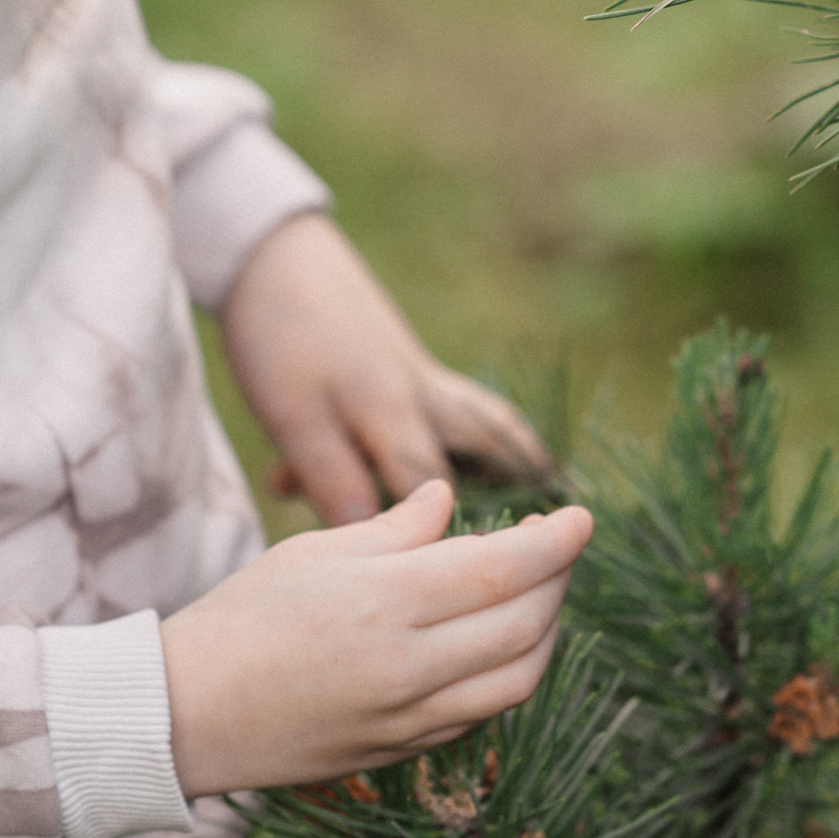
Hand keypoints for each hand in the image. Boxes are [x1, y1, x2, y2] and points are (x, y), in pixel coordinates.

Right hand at [162, 479, 590, 795]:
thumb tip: (449, 502)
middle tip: (554, 547)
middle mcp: (408, 667)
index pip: (502, 569)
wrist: (188, 714)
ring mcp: (409, 718)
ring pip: (520, 678)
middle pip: (527, 624)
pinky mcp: (403, 751)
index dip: (557, 543)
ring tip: (535, 595)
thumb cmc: (243, 618)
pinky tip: (497, 641)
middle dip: (558, 580)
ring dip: (545, 632)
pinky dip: (509, 671)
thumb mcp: (313, 554)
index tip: (582, 518)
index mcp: (384, 603)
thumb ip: (394, 530)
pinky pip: (483, 711)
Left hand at [220, 211, 553, 522]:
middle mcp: (427, 397)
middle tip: (567, 522)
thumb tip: (371, 536)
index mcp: (398, 414)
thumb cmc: (280, 337)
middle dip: (526, 487)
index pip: (442, 494)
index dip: (458, 540)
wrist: (271, 258)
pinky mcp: (409, 368)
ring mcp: (424, 379)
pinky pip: (459, 410)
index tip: (476, 579)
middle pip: (496, 446)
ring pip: (488, 423)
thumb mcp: (293, 417)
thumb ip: (333, 479)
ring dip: (515, 456)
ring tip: (549, 488)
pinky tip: (480, 457)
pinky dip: (481, 435)